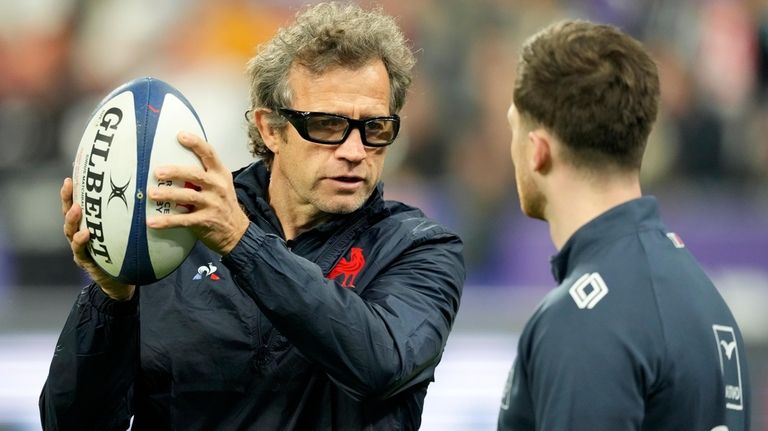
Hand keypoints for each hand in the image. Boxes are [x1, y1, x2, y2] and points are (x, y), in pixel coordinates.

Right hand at [61, 178, 134, 300]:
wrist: (123, 282)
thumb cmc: (128, 254)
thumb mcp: (132, 233)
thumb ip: (136, 216)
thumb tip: (154, 192)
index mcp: (92, 224)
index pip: (82, 203)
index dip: (77, 188)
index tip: (76, 170)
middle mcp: (82, 234)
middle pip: (70, 213)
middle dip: (67, 198)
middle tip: (69, 184)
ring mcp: (81, 248)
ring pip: (70, 231)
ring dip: (72, 219)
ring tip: (77, 208)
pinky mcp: (86, 262)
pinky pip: (81, 251)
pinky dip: (81, 241)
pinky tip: (86, 234)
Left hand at [146, 132, 249, 254]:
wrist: (236, 231)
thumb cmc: (223, 204)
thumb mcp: (221, 184)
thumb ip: (204, 173)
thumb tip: (175, 161)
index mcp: (220, 174)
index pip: (210, 154)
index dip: (196, 143)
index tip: (180, 135)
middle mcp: (217, 187)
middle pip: (195, 175)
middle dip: (176, 172)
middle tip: (158, 172)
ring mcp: (212, 204)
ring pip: (188, 196)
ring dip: (168, 195)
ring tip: (151, 194)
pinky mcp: (205, 221)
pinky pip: (183, 220)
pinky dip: (166, 221)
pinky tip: (152, 222)